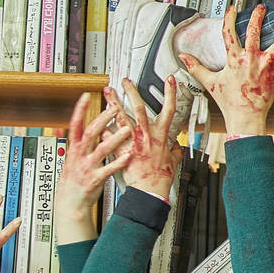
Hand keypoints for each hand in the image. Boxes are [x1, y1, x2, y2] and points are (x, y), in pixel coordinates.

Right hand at [56, 93, 130, 242]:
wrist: (69, 204)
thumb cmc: (75, 179)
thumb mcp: (73, 158)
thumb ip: (81, 143)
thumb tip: (88, 126)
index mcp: (74, 149)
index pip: (75, 125)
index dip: (80, 110)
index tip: (87, 95)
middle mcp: (79, 156)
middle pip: (90, 133)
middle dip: (102, 120)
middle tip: (114, 107)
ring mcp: (86, 168)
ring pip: (100, 150)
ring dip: (114, 139)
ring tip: (127, 129)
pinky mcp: (94, 180)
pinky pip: (107, 170)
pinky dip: (118, 163)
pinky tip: (128, 156)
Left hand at [114, 79, 185, 200]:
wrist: (149, 191)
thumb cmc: (160, 178)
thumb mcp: (173, 160)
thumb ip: (175, 150)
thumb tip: (177, 146)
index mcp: (161, 136)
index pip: (169, 109)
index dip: (171, 93)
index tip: (169, 81)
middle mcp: (147, 136)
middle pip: (140, 108)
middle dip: (133, 92)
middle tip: (126, 82)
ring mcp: (133, 142)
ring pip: (122, 118)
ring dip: (113, 104)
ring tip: (107, 93)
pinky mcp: (121, 151)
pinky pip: (109, 137)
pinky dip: (103, 128)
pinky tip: (96, 120)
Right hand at [180, 5, 273, 134]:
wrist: (244, 117)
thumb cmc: (228, 101)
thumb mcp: (209, 82)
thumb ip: (196, 67)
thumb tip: (183, 57)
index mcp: (233, 59)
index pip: (229, 34)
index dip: (230, 19)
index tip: (233, 8)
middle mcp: (249, 60)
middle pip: (254, 33)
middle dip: (257, 18)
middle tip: (262, 7)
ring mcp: (264, 67)